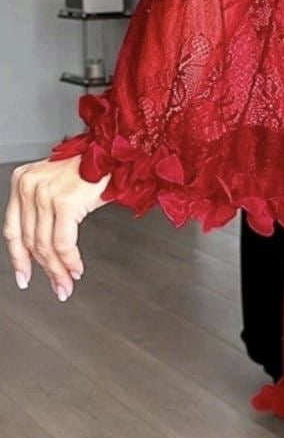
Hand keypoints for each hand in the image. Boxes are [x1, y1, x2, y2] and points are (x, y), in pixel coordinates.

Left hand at [4, 155, 109, 300]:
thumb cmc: (95, 167)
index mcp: (23, 181)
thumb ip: (45, 211)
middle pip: (31, 241)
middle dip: (44, 269)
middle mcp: (29, 185)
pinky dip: (70, 261)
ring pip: (46, 246)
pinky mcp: (64, 202)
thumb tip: (44, 249)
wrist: (117, 151)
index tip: (23, 276)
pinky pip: (63, 243)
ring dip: (58, 270)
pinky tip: (77, 268)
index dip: (18, 258)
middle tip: (57, 285)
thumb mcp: (59, 185)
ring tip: (68, 282)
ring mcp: (45, 193)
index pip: (13, 229)